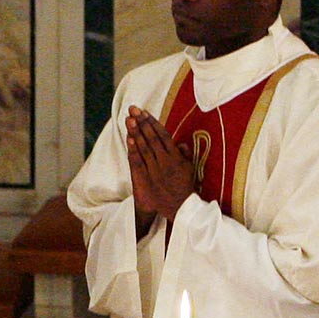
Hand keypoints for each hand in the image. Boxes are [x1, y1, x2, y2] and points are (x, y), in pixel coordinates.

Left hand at [124, 106, 193, 224]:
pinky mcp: (147, 179)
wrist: (180, 208)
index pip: (163, 135)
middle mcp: (165, 161)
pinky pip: (139, 162)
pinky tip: (129, 139)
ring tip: (129, 119)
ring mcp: (155, 170)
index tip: (144, 112)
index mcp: (176, 157)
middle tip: (133, 109)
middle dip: (142, 123)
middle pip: (151, 138)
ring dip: (136, 133)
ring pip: (144, 148)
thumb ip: (185, 155)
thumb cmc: (185, 187)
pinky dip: (134, 150)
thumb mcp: (189, 169)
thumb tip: (181, 143)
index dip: (153, 123)